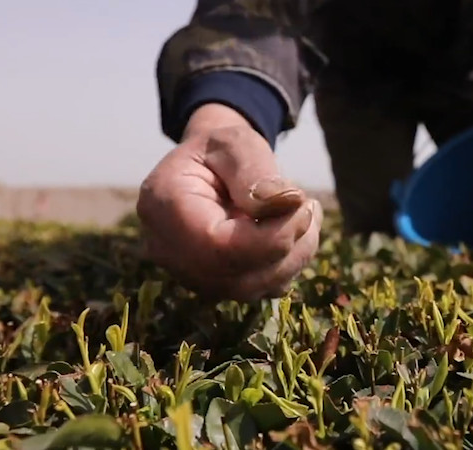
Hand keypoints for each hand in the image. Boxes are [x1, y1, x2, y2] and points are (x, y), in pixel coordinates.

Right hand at [136, 104, 322, 301]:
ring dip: (294, 255)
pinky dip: (287, 264)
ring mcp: (190, 274)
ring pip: (252, 287)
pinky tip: (294, 230)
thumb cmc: (222, 152)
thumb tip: (284, 204)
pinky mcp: (215, 285)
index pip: (217, 245)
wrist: (210, 169)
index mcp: (163, 206)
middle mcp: (168, 250)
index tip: (303, 204)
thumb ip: (255, 170)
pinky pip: (259, 288)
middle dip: (287, 246)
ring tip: (306, 213)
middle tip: (310, 206)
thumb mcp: (236, 143)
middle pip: (235, 275)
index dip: (270, 236)